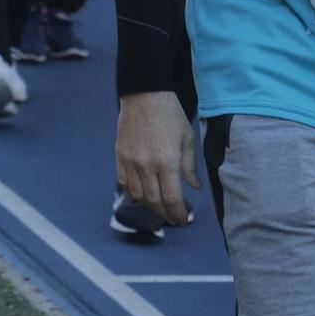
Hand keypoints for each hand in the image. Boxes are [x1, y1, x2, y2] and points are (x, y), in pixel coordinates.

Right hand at [115, 91, 198, 224]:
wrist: (144, 95)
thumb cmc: (171, 115)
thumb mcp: (187, 138)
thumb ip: (190, 166)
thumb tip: (194, 187)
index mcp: (167, 161)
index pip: (172, 198)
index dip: (178, 213)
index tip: (183, 220)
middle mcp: (147, 165)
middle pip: (154, 201)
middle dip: (166, 213)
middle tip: (173, 217)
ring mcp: (130, 162)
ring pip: (138, 196)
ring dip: (150, 206)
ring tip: (160, 208)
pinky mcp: (120, 157)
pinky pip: (124, 184)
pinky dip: (134, 193)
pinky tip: (143, 194)